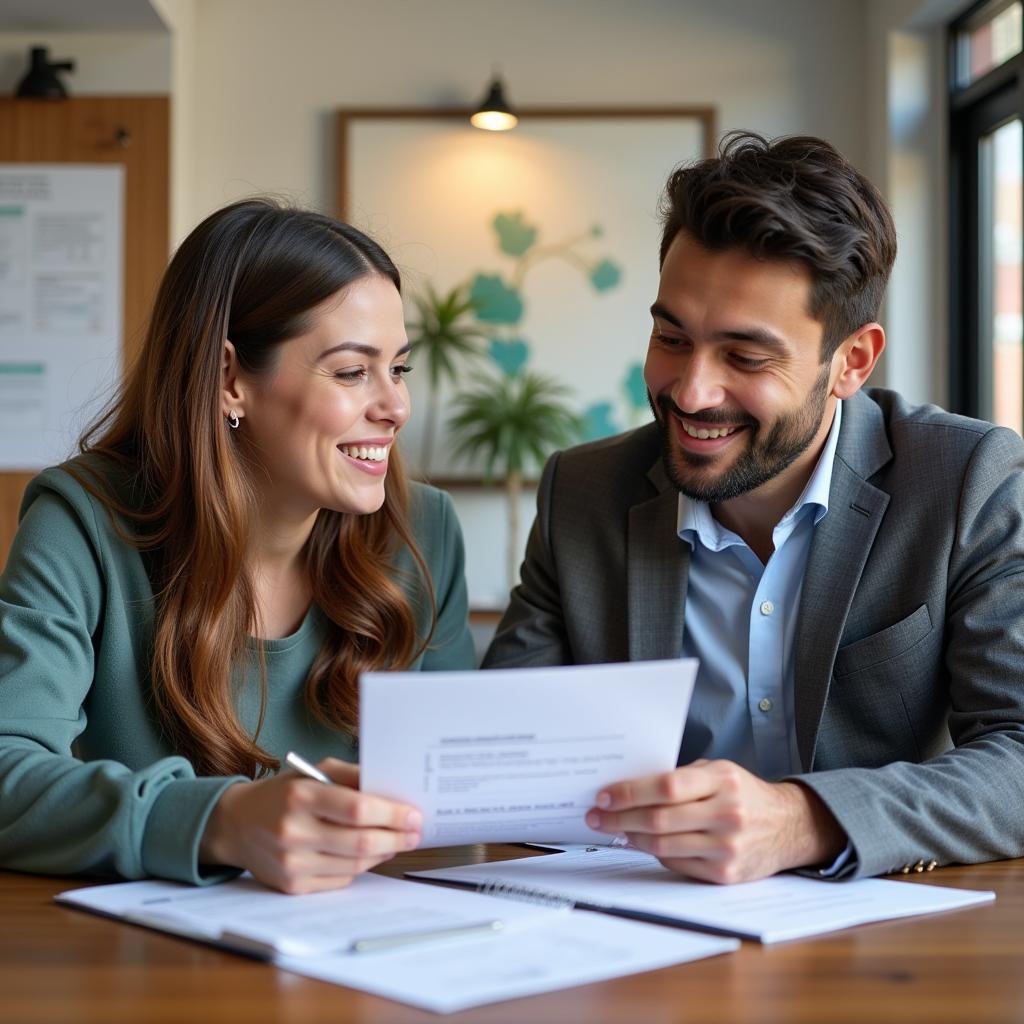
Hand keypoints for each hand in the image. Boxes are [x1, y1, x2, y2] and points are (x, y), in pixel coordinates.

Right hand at [200, 758, 421, 893]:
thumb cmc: (283, 794)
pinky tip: (372, 855)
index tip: (414, 814)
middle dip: (396, 838)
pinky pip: (340, 880)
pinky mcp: (292, 886)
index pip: (357, 809)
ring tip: (397, 841)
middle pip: (361, 842)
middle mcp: (294, 832)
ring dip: (383, 853)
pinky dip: (361, 868)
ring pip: (355, 865)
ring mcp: (291, 863)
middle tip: (415, 832)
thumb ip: (352, 776)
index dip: (391, 814)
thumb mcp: (313, 772)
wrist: (236, 824)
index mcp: (300, 797)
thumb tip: (392, 789)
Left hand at [584, 759, 844, 883]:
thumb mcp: (719, 772)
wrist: (789, 826)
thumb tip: (629, 787)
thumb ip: (681, 778)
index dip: (629, 792)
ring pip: (663, 845)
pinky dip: (654, 853)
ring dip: (631, 838)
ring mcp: (727, 848)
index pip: (666, 786)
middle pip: (659, 819)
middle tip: (596, 816)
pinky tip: (640, 843)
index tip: (604, 795)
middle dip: (619, 818)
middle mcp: (727, 814)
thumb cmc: (743, 793)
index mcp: (723, 781)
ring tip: (612, 830)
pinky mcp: (725, 875)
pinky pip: (676, 864)